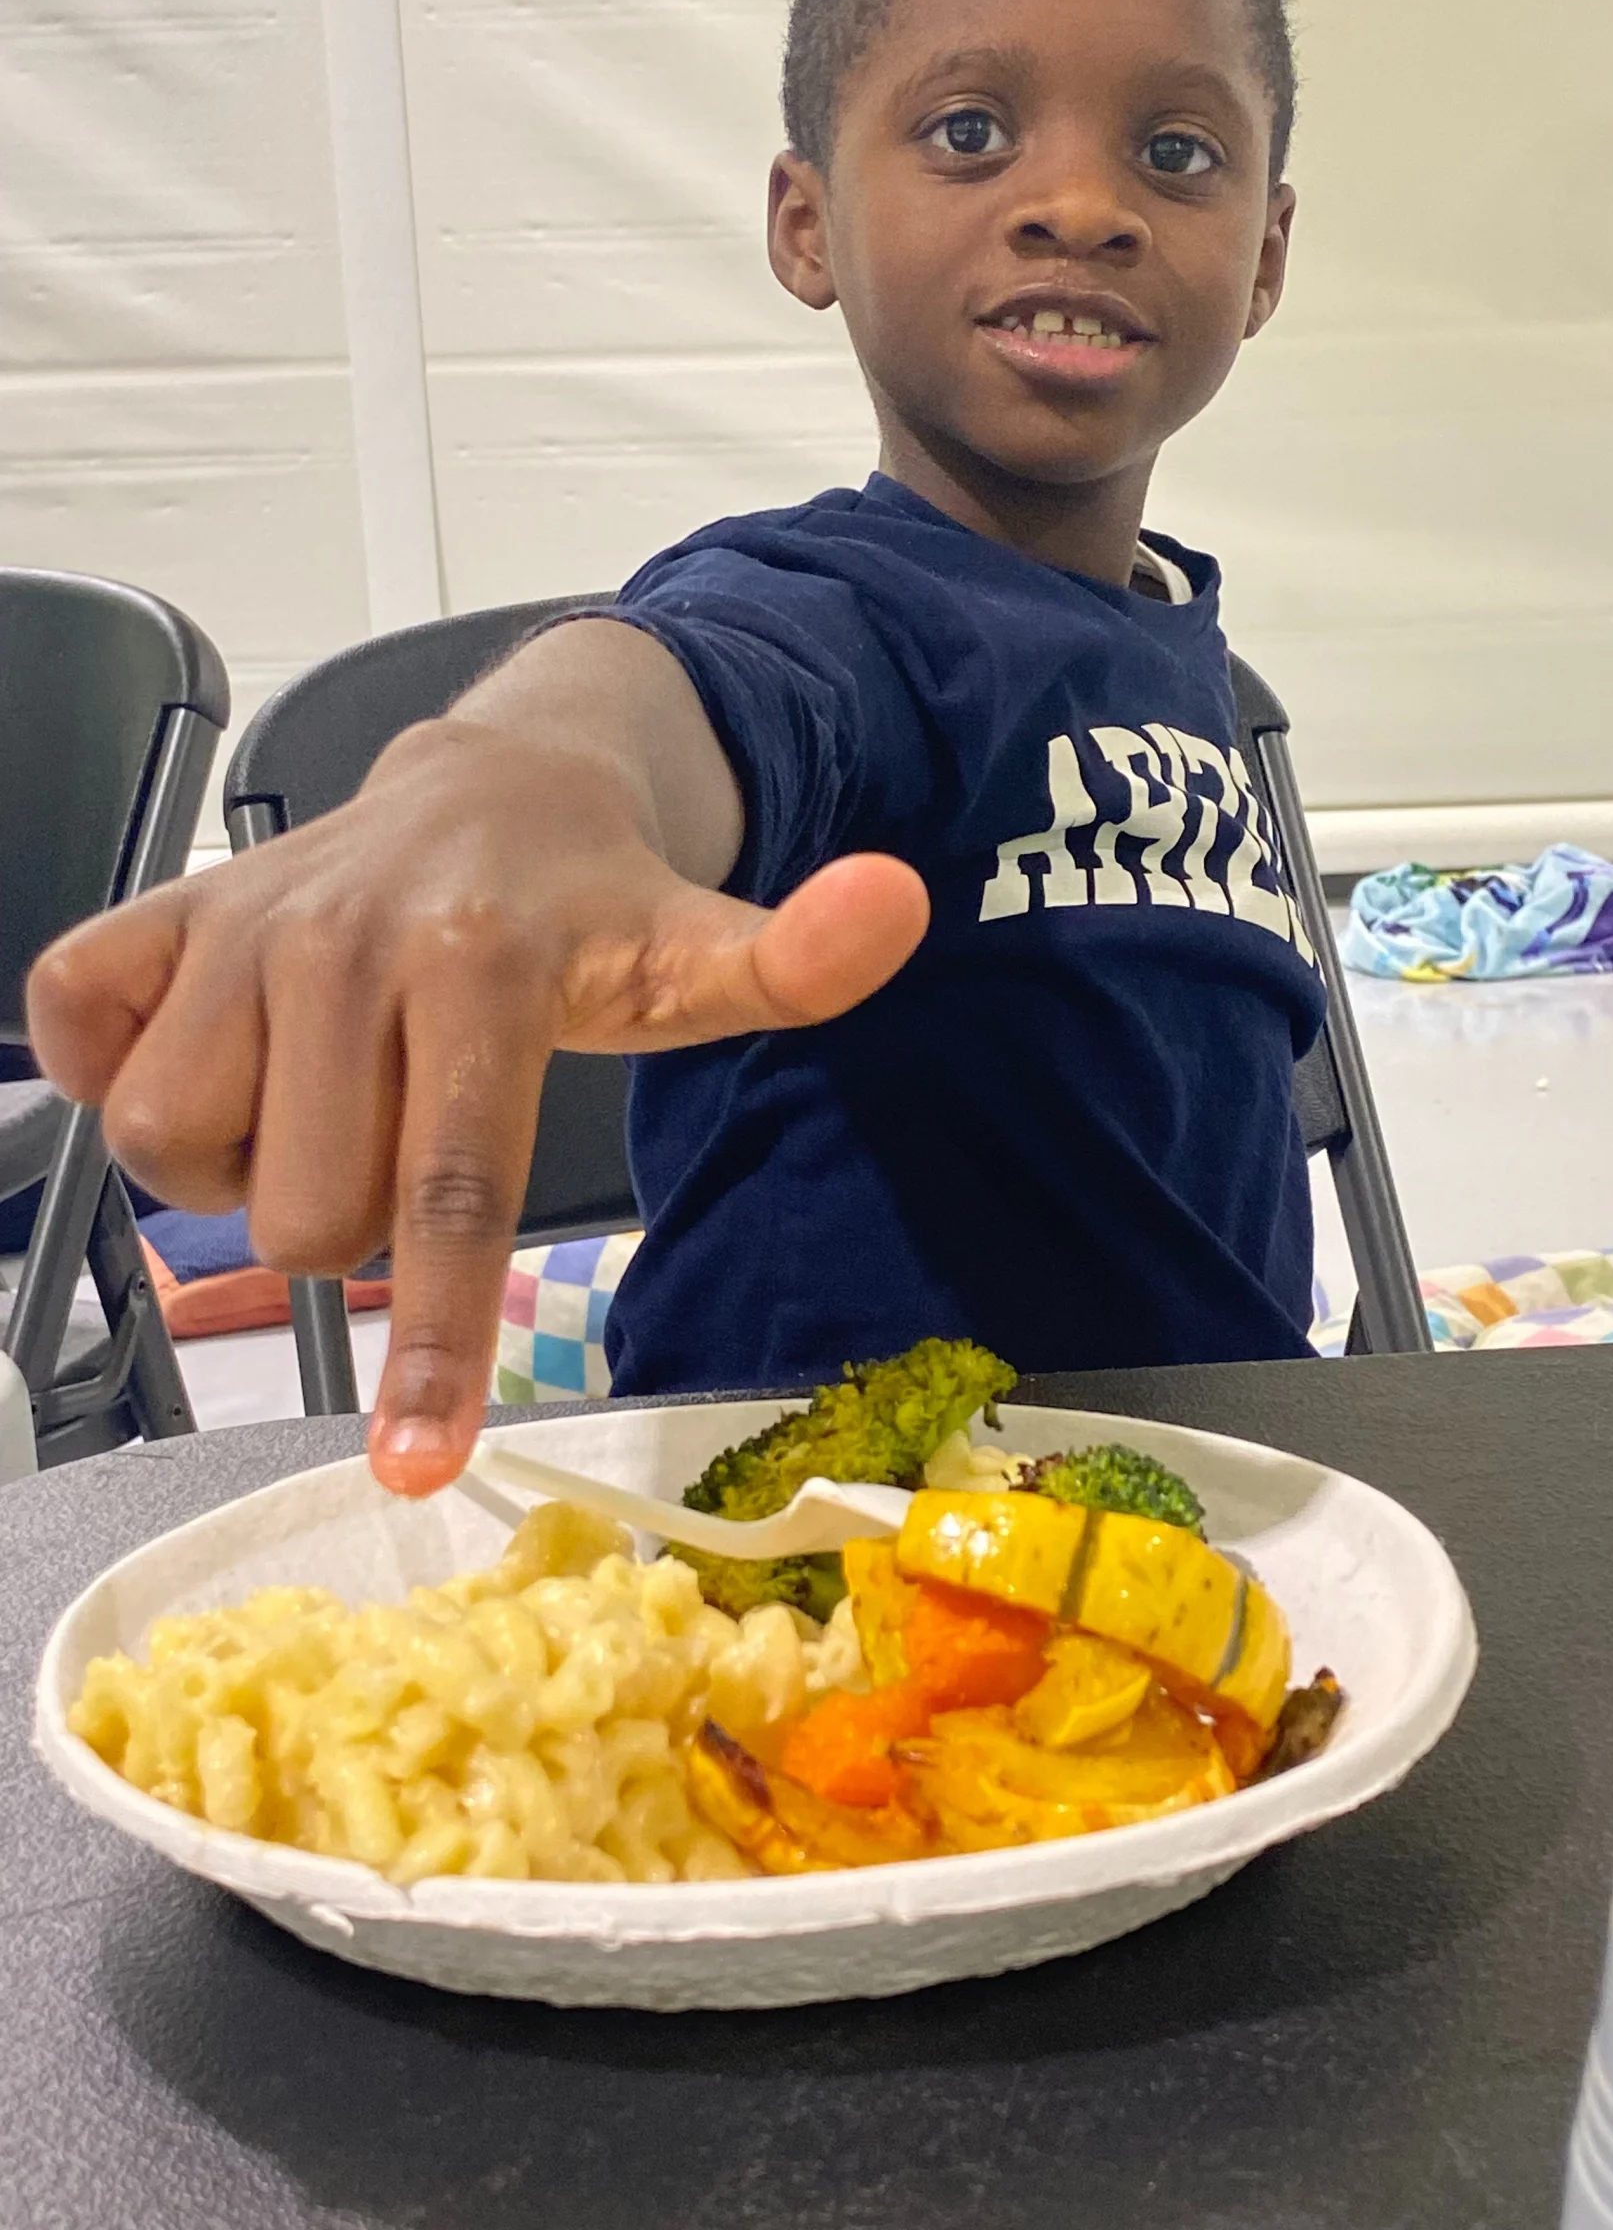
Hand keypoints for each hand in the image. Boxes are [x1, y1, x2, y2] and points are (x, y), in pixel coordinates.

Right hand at [27, 714, 927, 1495]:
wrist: (491, 780)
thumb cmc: (589, 904)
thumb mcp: (695, 946)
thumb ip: (789, 958)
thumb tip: (897, 903)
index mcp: (480, 968)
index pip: (455, 1189)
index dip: (443, 1342)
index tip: (419, 1464)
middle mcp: (339, 940)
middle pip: (305, 1215)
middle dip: (352, 1219)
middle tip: (401, 1135)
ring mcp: (234, 928)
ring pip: (174, 1152)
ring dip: (245, 1162)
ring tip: (322, 1094)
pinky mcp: (152, 917)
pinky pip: (77, 1038)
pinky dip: (121, 1069)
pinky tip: (222, 1049)